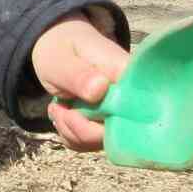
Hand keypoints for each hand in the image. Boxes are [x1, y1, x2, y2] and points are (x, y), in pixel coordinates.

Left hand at [30, 13, 130, 152]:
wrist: (58, 48)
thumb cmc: (61, 49)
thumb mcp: (62, 60)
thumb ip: (79, 75)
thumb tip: (100, 88)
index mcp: (127, 75)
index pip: (134, 112)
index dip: (105, 124)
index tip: (73, 112)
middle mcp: (131, 97)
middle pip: (119, 134)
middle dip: (81, 130)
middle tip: (59, 110)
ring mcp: (120, 113)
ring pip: (102, 142)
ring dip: (73, 133)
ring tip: (58, 109)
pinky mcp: (108, 124)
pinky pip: (92, 143)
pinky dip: (72, 136)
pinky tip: (64, 116)